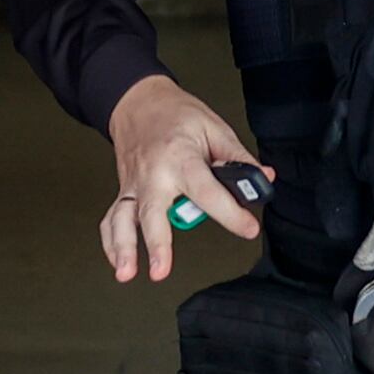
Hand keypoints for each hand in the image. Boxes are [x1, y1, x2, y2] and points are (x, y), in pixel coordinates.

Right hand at [98, 75, 266, 282]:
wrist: (139, 101)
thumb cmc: (176, 114)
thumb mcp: (215, 128)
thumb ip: (238, 158)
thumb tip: (263, 179)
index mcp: (181, 157)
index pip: (207, 190)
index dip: (230, 212)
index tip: (248, 228)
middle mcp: (154, 174)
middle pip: (154, 211)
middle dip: (157, 241)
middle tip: (161, 269)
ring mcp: (135, 185)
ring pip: (123, 219)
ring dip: (123, 247)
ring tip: (126, 272)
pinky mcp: (125, 192)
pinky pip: (111, 219)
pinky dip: (110, 242)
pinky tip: (118, 261)